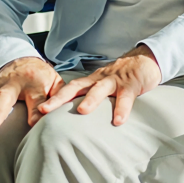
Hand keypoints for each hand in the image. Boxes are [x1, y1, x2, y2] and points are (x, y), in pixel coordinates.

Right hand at [0, 56, 62, 131]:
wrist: (25, 62)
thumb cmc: (42, 79)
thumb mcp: (56, 84)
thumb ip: (59, 98)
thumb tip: (62, 116)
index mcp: (34, 83)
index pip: (36, 98)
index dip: (36, 111)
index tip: (33, 124)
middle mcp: (13, 83)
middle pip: (4, 96)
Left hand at [37, 45, 162, 125]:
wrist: (145, 60)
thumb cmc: (122, 78)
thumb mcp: (104, 86)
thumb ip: (92, 99)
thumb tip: (76, 122)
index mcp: (91, 81)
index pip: (68, 89)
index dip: (53, 98)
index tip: (37, 110)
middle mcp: (99, 79)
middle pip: (76, 87)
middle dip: (59, 98)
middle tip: (45, 110)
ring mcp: (115, 81)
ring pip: (100, 89)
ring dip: (91, 99)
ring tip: (83, 112)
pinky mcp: (131, 84)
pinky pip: (126, 97)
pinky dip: (122, 109)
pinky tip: (118, 121)